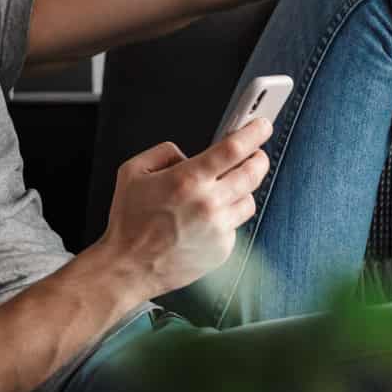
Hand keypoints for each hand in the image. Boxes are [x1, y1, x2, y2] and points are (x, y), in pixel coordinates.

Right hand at [94, 117, 272, 298]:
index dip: (253, 133)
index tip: (262, 126)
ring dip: (242, 190)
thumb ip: (163, 153)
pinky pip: (235, 225)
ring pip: (249, 200)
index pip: (234, 148)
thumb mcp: (132, 172)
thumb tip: (186, 153)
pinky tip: (205, 220)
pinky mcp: (223, 249)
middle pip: (253, 172)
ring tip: (225, 190)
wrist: (129, 266)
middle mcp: (208, 204)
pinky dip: (226, 218)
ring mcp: (219, 228)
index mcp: (187, 180)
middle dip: (259, 158)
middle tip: (256, 154)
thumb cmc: (129, 221)